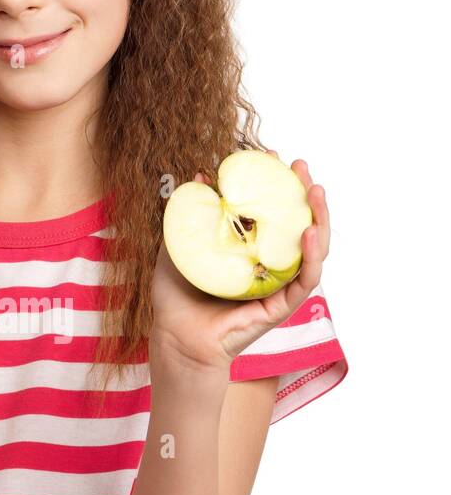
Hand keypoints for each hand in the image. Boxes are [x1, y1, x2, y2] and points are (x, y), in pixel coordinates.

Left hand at [151, 152, 329, 376]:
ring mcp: (278, 285)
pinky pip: (304, 280)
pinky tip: (311, 232)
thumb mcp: (179, 247)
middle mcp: (269, 265)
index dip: (275, 184)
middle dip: (304, 193)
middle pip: (297, 224)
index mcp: (249, 249)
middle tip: (300, 166)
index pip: (271, 212)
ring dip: (319, 218)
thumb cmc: (176, 297)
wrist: (175, 337)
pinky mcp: (282, 306)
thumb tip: (200, 178)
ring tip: (316, 190)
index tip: (272, 157)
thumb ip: (188, 216)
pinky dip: (312, 256)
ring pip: (312, 249)